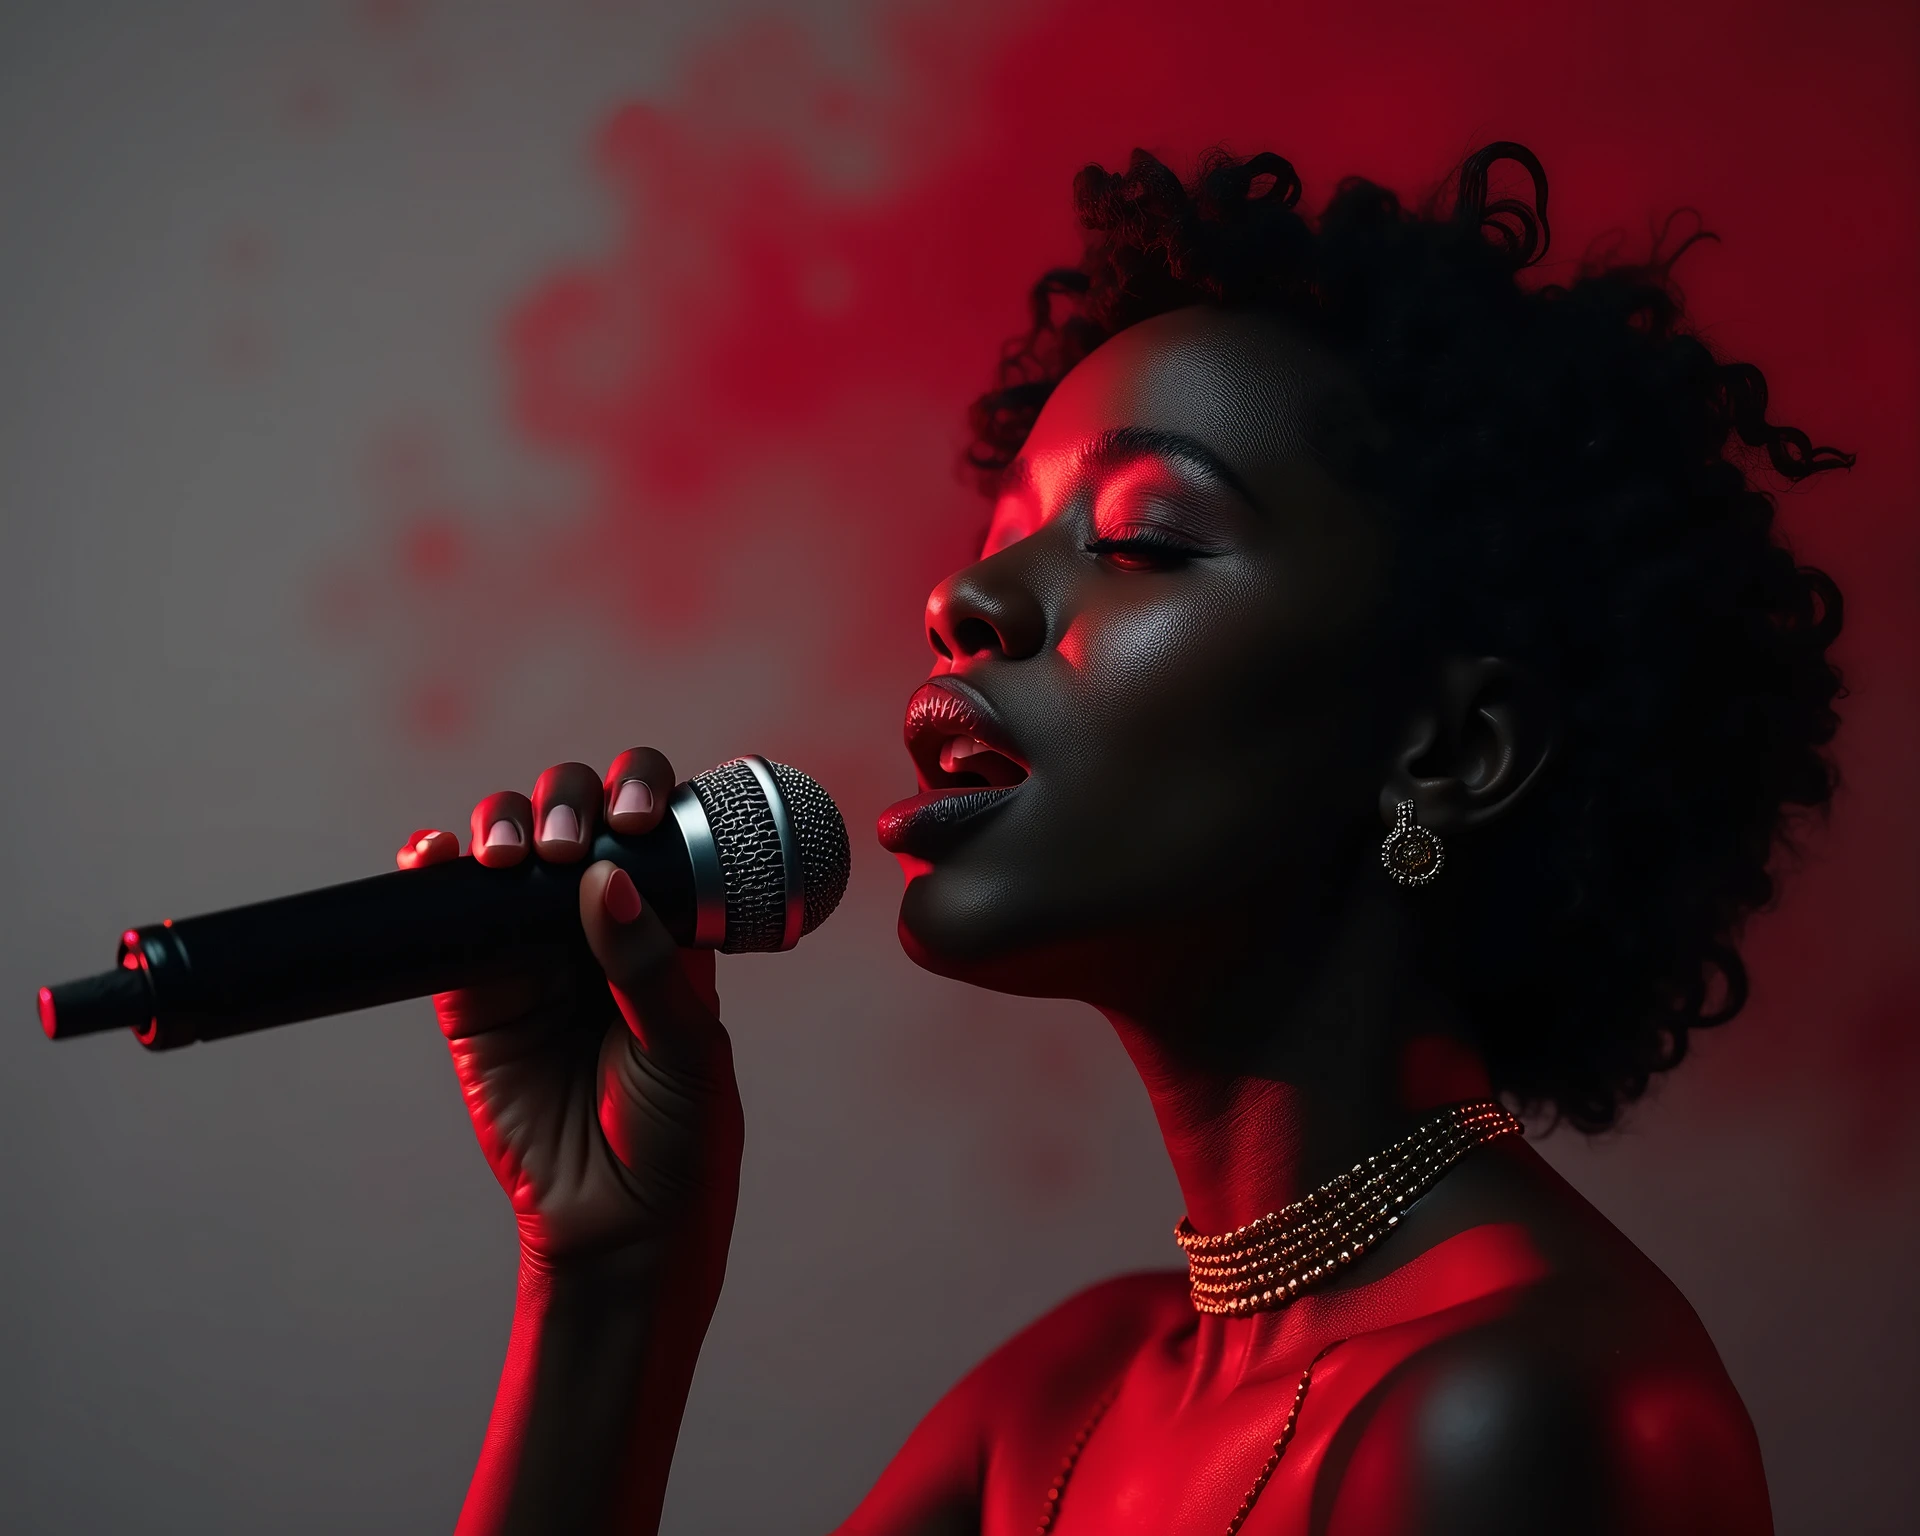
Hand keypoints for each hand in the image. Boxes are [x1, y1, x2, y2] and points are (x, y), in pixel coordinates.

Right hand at [399, 748, 742, 1276]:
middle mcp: (598, 922)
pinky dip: (433, 873)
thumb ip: (648, 965)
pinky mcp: (473, 994)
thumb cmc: (679, 1137)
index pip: (652, 826)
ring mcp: (533, 952)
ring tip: (511, 858)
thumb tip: (604, 878)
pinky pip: (447, 919)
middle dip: (566, 805)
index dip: (641, 794)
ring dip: (503, 825)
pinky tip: (434, 856)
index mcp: (669, 920)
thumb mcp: (686, 1048)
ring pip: (509, 850)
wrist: (619, 1230)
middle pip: (575, 818)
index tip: (636, 813)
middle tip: (566, 849)